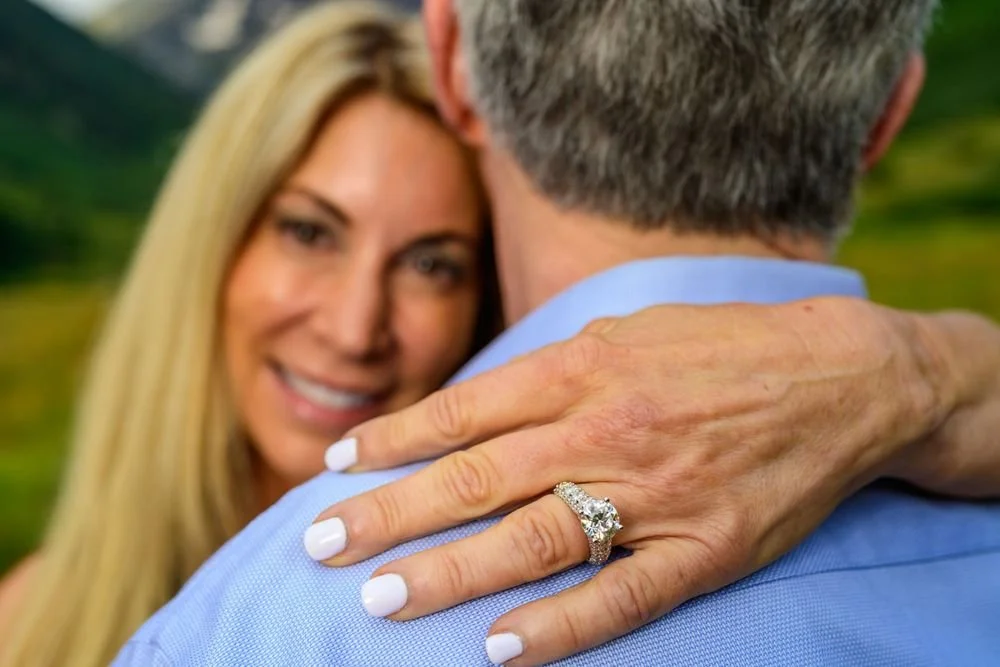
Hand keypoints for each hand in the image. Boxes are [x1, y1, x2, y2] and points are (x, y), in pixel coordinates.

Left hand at [309, 297, 949, 665]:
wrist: (841, 378)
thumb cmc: (721, 347)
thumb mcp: (626, 332)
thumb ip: (549, 371)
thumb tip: (471, 410)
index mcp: (585, 368)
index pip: (464, 410)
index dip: (395, 438)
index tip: (339, 464)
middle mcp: (609, 428)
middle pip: (477, 479)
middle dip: (391, 513)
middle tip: (322, 544)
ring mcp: (656, 492)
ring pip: (532, 539)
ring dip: (450, 573)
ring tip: (381, 598)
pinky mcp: (705, 547)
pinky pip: (622, 596)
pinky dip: (560, 626)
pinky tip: (500, 646)